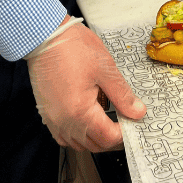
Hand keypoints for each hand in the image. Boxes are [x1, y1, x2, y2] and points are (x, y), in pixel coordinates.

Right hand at [26, 21, 146, 151]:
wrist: (46, 38)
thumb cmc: (73, 48)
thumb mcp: (105, 68)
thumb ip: (122, 94)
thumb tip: (137, 111)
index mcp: (79, 112)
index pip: (106, 137)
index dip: (124, 134)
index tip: (134, 123)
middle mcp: (63, 122)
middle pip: (92, 144)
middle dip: (111, 139)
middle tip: (126, 123)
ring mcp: (52, 119)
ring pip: (77, 143)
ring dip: (95, 138)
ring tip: (110, 121)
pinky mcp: (47, 113)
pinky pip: (64, 135)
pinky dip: (78, 134)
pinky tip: (88, 119)